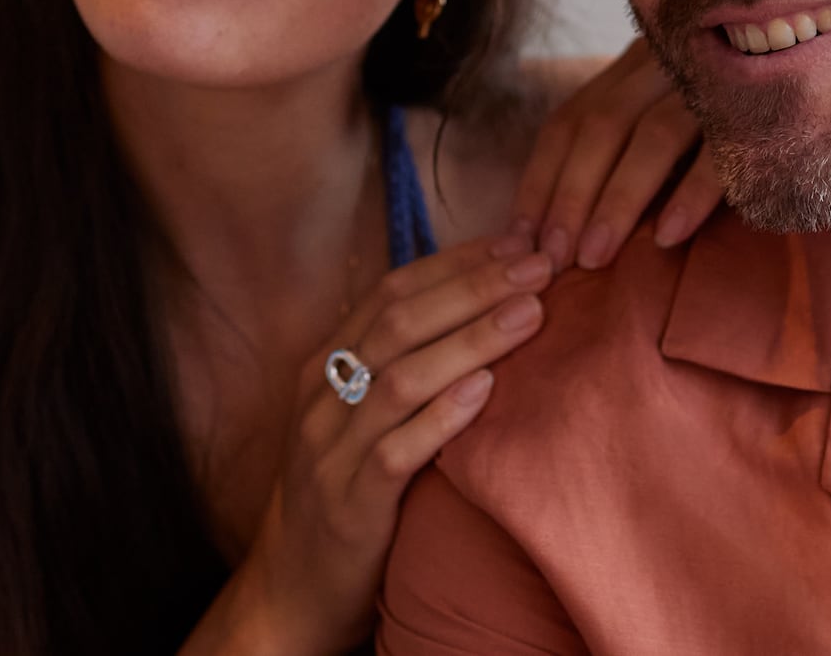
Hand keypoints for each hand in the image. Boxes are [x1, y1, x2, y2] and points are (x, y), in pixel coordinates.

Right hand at [192, 234, 552, 655]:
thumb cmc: (344, 492)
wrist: (291, 588)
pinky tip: (486, 390)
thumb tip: (475, 306)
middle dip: (473, 286)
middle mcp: (321, 396)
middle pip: (399, 322)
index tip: (516, 241)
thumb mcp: (359, 418)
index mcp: (325, 365)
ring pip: (401, 377)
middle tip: (539, 265)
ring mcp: (330, 449)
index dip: (455, 262)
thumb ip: (402, 366)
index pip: (392, 293)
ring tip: (529, 313)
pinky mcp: (348, 501)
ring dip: (471, 339)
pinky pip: (395, 451)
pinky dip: (442, 415)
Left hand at [509, 38, 721, 271]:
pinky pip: (723, 149)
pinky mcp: (764, 106)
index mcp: (636, 66)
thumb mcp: (670, 116)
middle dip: (568, 196)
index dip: (540, 179)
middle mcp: (669, 64)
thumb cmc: (731, 118)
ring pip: (652, 133)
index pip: (571, 118)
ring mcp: (716, 78)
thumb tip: (552, 230)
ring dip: (617, 200)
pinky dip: (691, 193)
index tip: (518, 239)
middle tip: (550, 261)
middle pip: (601, 124)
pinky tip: (668, 237)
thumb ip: (623, 148)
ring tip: (595, 259)